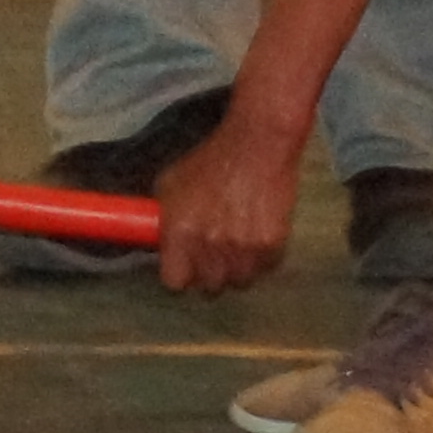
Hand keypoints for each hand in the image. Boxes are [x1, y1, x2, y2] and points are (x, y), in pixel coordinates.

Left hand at [149, 102, 303, 294]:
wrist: (257, 144)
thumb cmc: (210, 159)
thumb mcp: (171, 183)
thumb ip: (164, 219)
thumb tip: (160, 242)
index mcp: (180, 233)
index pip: (174, 283)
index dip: (179, 273)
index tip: (183, 265)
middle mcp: (210, 247)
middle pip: (208, 287)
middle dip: (208, 272)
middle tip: (212, 251)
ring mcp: (243, 251)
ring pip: (238, 282)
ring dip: (236, 268)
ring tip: (237, 241)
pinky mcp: (271, 248)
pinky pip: (263, 269)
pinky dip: (260, 258)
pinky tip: (257, 232)